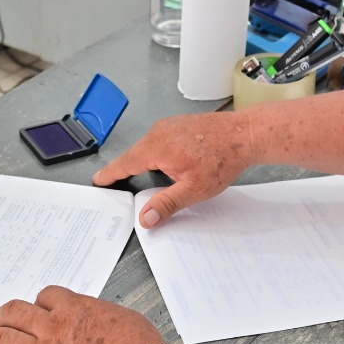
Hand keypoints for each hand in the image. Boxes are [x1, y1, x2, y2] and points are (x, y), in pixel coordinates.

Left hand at [0, 286, 166, 343]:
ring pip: (3, 339)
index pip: (44, 296)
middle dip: (5, 314)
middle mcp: (53, 327)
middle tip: (1, 319)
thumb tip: (97, 319)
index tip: (39, 310)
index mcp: (74, 308)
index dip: (39, 303)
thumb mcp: (123, 317)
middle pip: (15, 312)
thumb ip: (100, 314)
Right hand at [92, 110, 256, 228]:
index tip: (99, 180)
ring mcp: (169, 126)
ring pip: (148, 147)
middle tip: (114, 180)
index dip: (111, 174)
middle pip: (135, 155)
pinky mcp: (179, 124)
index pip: (126, 163)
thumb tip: (145, 219)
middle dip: (125, 169)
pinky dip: (155, 152)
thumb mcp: (193, 190)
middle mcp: (159, 133)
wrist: (244, 134)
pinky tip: (164, 162)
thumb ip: (166, 204)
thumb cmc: (222, 159)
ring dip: (143, 161)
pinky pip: (159, 140)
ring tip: (139, 174)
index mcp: (157, 148)